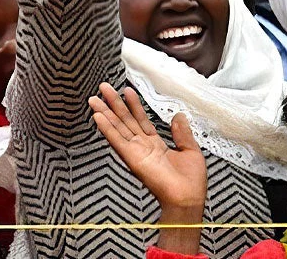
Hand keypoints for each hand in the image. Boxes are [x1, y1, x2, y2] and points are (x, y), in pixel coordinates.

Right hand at [89, 84, 206, 211]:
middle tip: (103, 87)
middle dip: (114, 103)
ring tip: (94, 99)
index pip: (141, 120)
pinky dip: (106, 129)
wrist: (187, 198)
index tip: (126, 90)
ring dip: (105, 113)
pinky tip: (98, 117)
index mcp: (156, 144)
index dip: (134, 105)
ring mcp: (135, 151)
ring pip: (117, 127)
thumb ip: (182, 133)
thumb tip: (179, 116)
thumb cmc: (191, 181)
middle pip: (125, 120)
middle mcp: (142, 146)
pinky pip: (116, 140)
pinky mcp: (131, 157)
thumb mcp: (191, 151)